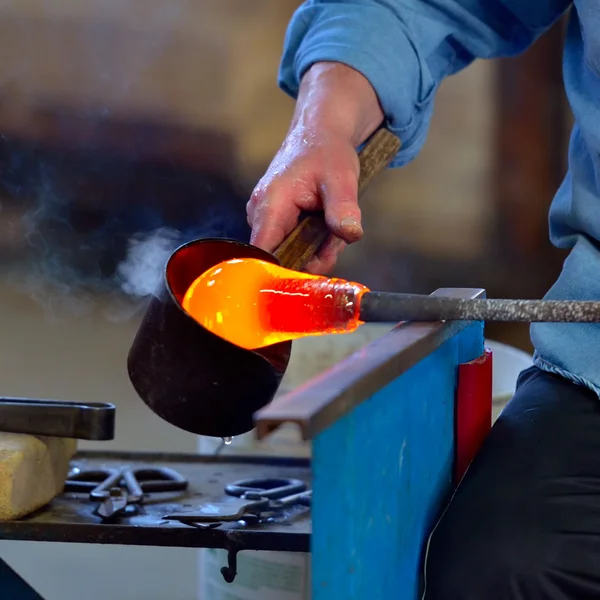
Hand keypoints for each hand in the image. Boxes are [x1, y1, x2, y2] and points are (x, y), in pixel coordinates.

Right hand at [247, 127, 361, 273]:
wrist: (319, 132)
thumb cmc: (327, 151)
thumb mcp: (341, 178)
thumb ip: (343, 208)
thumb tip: (350, 234)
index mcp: (270, 205)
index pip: (264, 255)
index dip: (284, 271)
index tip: (312, 273)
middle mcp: (260, 214)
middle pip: (281, 258)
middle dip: (312, 257)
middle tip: (335, 240)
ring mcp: (265, 217)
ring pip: (289, 252)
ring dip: (315, 249)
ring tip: (332, 225)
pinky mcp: (274, 220)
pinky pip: (291, 243)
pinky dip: (312, 241)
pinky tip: (324, 225)